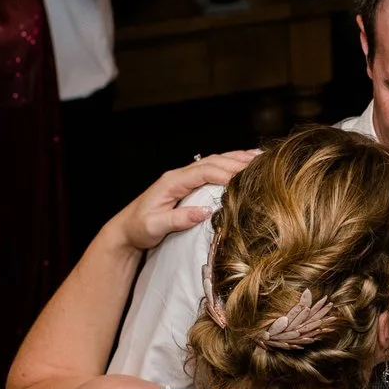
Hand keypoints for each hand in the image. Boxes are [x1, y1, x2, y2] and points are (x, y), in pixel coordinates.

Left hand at [110, 150, 256, 252]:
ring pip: (214, 162)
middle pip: (213, 162)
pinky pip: (211, 169)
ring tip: (260, 158)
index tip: (246, 179)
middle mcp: (178, 175)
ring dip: (236, 159)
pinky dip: (229, 164)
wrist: (125, 229)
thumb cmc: (138, 229)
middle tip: (262, 164)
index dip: (226, 173)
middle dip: (238, 161)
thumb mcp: (154, 227)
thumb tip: (205, 212)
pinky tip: (243, 164)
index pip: (204, 172)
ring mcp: (183, 178)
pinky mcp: (187, 184)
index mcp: (172, 181)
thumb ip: (178, 219)